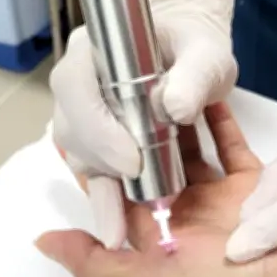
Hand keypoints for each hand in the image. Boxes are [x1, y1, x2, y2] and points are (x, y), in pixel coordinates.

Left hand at [37, 103, 276, 276]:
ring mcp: (222, 197)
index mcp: (158, 239)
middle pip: (157, 164)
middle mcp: (186, 215)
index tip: (86, 118)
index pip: (122, 192)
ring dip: (177, 120)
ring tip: (160, 79)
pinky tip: (204, 90)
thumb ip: (100, 264)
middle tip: (124, 84)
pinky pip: (231, 144)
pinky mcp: (257, 182)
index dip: (104, 159)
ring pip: (192, 149)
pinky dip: (219, 119)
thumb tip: (42, 239)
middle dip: (141, 130)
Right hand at [50, 0, 237, 248]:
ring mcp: (80, 112)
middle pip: (70, 127)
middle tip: (141, 185)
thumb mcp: (206, 55)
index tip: (132, 159)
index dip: (96, 126)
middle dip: (103, 162)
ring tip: (132, 212)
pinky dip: (106, 198)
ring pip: (78, 154)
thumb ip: (195, 75)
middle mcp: (77, 82)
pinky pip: (92, 170)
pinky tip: (117, 229)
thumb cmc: (195, 47)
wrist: (190, 56)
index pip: (74, 86)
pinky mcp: (94, 140)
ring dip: (105, 184)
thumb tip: (173, 107)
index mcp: (94, 49)